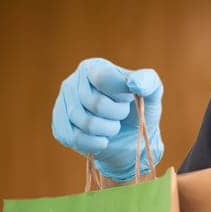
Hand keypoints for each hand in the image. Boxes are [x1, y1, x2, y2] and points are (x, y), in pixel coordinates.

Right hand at [51, 58, 163, 182]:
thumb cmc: (138, 111)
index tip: (129, 99)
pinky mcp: (59, 126)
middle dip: (116, 115)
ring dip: (108, 130)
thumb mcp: (151, 93)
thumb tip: (135, 83)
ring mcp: (63, 105)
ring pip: (87, 123)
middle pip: (96, 103)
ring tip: (112, 127)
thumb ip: (148, 81)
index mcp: (92, 67)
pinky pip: (75, 138)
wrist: (127, 141)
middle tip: (120, 115)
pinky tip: (102, 140)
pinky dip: (95, 143)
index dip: (120, 95)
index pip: (103, 79)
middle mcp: (72, 82)